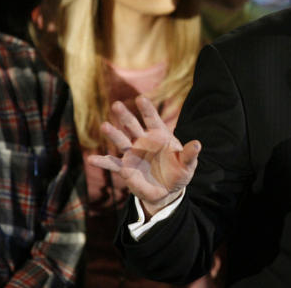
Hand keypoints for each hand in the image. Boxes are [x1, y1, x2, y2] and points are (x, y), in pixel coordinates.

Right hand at [87, 95, 200, 216]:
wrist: (167, 191)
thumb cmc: (179, 172)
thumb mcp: (188, 165)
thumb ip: (190, 155)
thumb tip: (198, 145)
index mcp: (159, 135)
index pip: (152, 119)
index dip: (147, 109)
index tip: (141, 98)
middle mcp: (143, 141)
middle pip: (132, 125)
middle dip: (125, 115)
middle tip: (116, 105)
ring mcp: (132, 153)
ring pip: (121, 141)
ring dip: (113, 134)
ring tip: (104, 126)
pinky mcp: (125, 168)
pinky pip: (112, 164)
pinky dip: (103, 162)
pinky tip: (92, 159)